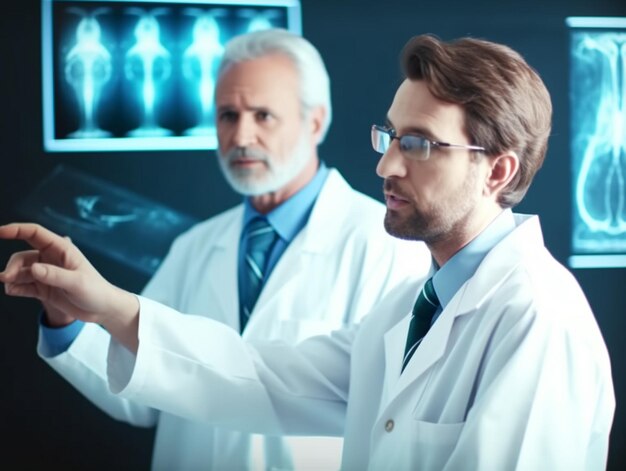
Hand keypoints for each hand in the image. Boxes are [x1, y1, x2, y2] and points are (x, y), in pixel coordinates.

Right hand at [0, 223, 139, 351]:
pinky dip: (16, 288)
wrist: (103, 310)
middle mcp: (52, 259)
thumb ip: (55, 276)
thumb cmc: (96, 291)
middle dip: (12, 265)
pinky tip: (13, 291)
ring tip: (9, 287)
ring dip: (11, 277)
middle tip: (6, 278)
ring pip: (21, 271)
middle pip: (23, 255)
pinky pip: (24, 286)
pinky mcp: (44, 288)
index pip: (35, 233)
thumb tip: (33, 269)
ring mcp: (47, 274)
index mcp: (62, 250)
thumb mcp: (77, 283)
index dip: (16, 229)